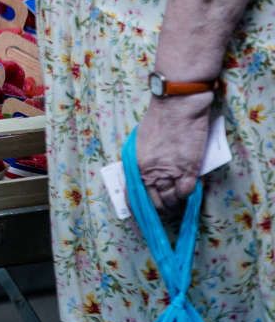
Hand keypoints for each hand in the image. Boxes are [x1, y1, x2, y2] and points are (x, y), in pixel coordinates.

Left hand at [136, 93, 214, 212]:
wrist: (176, 107)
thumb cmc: (157, 120)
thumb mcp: (139, 143)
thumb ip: (140, 161)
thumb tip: (143, 176)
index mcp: (135, 166)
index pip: (133, 197)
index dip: (138, 209)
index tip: (142, 214)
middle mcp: (150, 173)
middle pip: (154, 203)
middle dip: (159, 208)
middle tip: (164, 208)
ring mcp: (169, 172)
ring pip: (170, 200)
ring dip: (174, 203)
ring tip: (176, 201)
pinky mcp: (188, 169)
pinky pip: (186, 192)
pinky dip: (186, 194)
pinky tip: (186, 191)